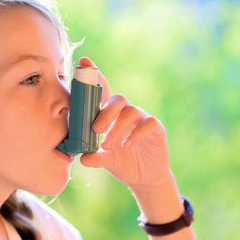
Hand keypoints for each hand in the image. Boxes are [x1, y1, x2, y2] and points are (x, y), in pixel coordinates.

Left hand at [79, 57, 169, 187]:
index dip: (95, 76)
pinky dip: (136, 133)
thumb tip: (82, 159)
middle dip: (105, 112)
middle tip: (96, 129)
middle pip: (117, 99)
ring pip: (131, 111)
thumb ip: (95, 157)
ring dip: (117, 128)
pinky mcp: (156, 128)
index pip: (102, 92)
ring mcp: (142, 118)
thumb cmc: (122, 163)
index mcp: (111, 115)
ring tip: (108, 145)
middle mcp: (126, 112)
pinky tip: (127, 145)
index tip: (84, 62)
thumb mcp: (106, 161)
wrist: (145, 178)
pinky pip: (148, 122)